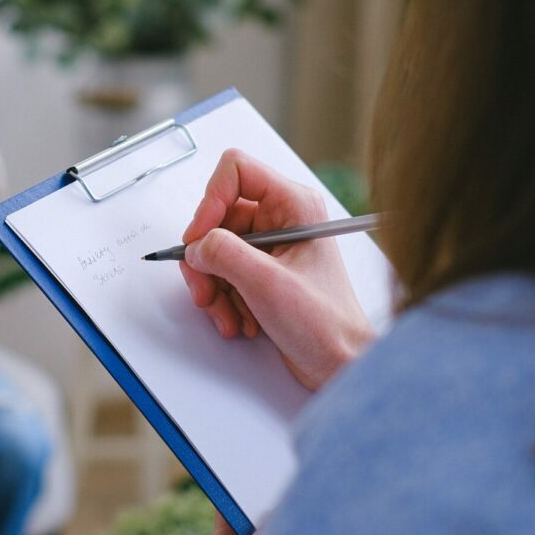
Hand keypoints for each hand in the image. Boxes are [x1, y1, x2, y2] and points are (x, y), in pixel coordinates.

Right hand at [181, 148, 373, 389]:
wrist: (339, 363)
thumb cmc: (325, 324)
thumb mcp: (267, 284)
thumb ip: (225, 254)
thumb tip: (196, 246)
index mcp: (294, 205)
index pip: (235, 171)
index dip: (210, 201)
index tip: (199, 238)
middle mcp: (281, 219)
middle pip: (216, 218)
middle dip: (206, 260)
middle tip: (206, 291)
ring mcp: (269, 246)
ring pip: (213, 250)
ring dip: (213, 287)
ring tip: (228, 315)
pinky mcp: (260, 271)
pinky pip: (221, 273)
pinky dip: (222, 299)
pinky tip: (239, 320)